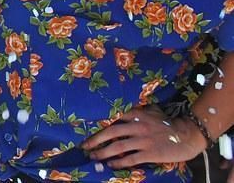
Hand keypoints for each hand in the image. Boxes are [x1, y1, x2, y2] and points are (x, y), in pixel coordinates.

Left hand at [81, 106, 205, 167]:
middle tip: (84, 146)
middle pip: (111, 132)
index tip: (84, 128)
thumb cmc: (167, 123)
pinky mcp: (151, 153)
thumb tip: (119, 108)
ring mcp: (144, 140)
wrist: (187, 135)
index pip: (112, 117)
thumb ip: (136, 110)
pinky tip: (111, 164)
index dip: (97, 123)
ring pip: (118, 147)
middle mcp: (138, 126)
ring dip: (103, 152)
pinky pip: (131, 159)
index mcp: (136, 115)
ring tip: (94, 157)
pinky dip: (119, 162)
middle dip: (95, 140)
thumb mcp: (151, 111)